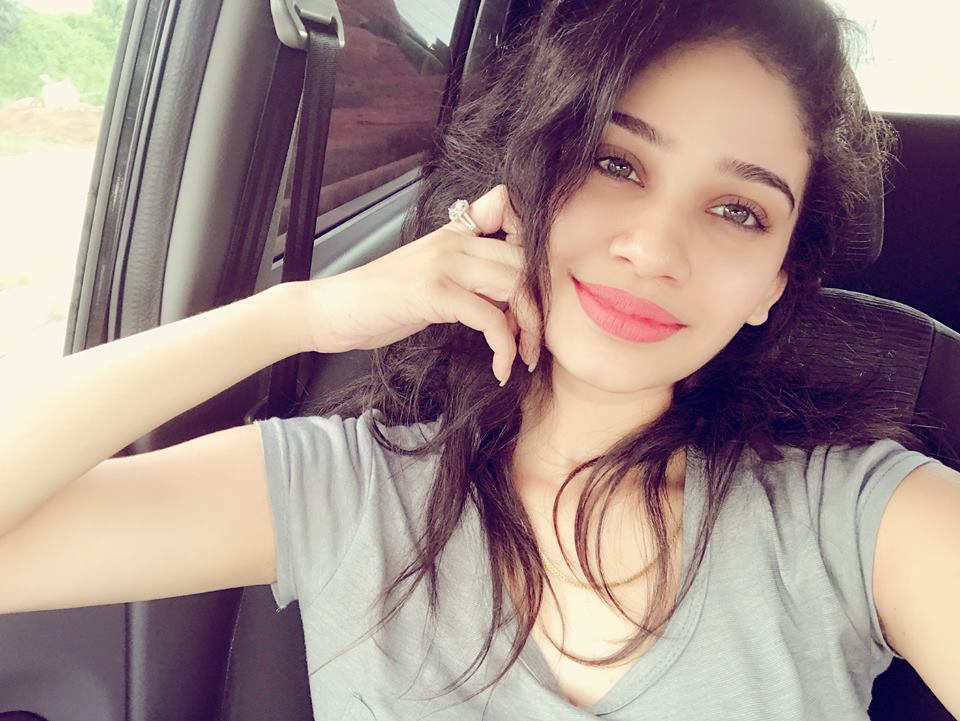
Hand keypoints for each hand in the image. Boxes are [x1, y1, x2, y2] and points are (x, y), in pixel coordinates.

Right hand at [301, 185, 541, 385]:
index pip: (509, 210)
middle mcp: (454, 241)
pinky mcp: (434, 293)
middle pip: (525, 260)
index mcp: (454, 233)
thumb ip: (469, 278)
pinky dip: (503, 347)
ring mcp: (444, 264)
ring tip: (522, 357)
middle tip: (535, 342)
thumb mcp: (431, 279)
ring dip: (528, 329)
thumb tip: (511, 300)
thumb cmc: (381, 302)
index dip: (532, 245)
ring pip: (515, 285)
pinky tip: (499, 368)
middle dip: (540, 306)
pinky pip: (490, 318)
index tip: (532, 288)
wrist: (332, 311)